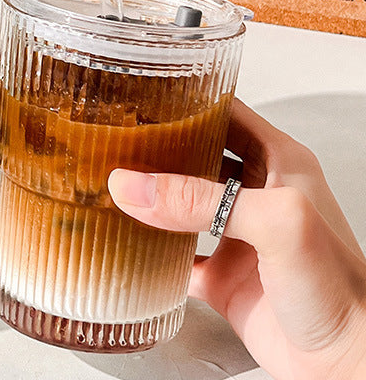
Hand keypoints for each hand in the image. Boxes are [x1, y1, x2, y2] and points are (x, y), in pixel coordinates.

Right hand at [108, 99, 365, 379]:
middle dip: (158, 146)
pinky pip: (174, 256)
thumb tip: (135, 187)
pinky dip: (148, 249)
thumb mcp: (276, 224)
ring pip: (180, 202)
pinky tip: (127, 241)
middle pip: (195, 154)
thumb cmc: (342, 291)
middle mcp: (255, 193)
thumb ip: (203, 200)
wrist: (347, 364)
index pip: (225, 113)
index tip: (146, 99)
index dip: (187, 103)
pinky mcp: (223, 277)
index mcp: (278, 162)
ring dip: (149, 195)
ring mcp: (236, 236)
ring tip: (110, 181)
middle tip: (117, 140)